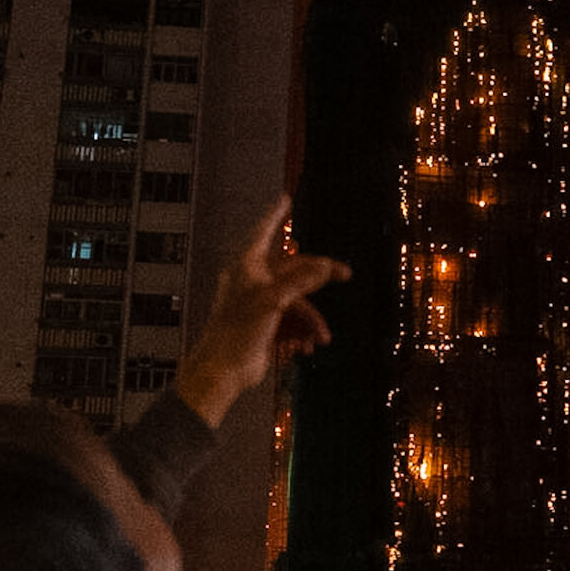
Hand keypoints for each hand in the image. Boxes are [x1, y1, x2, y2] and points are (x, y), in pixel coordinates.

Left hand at [175, 197, 348, 425]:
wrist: (224, 371)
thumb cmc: (238, 331)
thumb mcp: (273, 300)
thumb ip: (301, 281)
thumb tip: (325, 266)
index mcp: (248, 267)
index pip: (263, 233)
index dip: (275, 215)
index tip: (284, 199)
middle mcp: (254, 282)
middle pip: (293, 271)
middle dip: (318, 278)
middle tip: (346, 274)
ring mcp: (260, 304)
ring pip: (296, 302)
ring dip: (311, 320)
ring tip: (321, 339)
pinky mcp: (265, 326)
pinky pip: (292, 322)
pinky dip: (302, 333)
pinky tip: (308, 348)